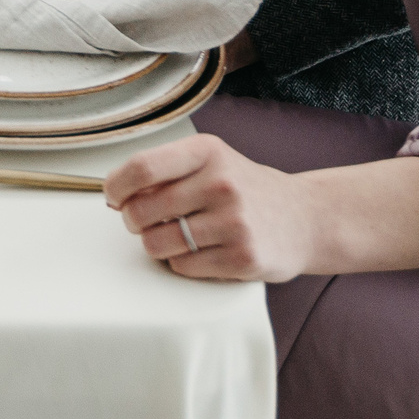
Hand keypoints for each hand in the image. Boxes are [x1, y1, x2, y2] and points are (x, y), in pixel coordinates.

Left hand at [102, 134, 316, 283]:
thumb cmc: (245, 189)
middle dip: (133, 220)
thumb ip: (166, 170)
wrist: (304, 218)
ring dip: (156, 244)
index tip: (113, 196)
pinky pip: (182, 266)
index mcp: (208, 152)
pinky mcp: (242, 257)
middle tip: (144, 221)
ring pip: (157, 243)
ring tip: (176, 235)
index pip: (141, 168)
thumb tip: (114, 193)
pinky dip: (181, 262)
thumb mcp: (212, 162)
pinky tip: (201, 250)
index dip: (116, 186)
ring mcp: (234, 222)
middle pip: (142, 211)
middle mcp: (222, 183)